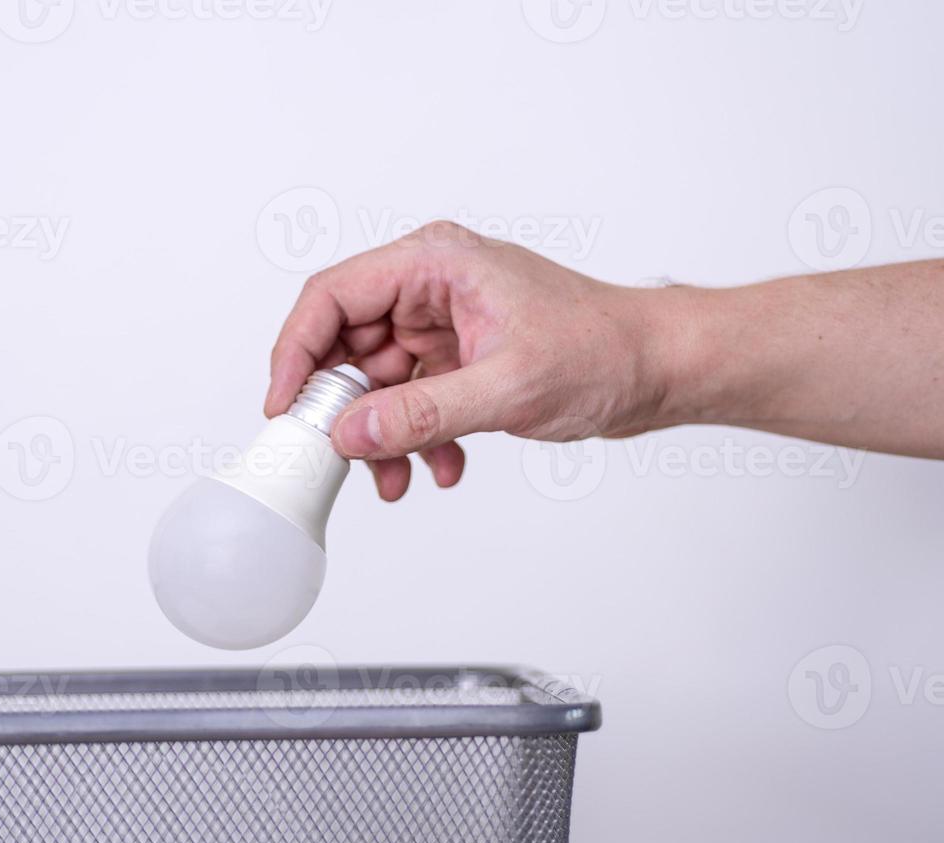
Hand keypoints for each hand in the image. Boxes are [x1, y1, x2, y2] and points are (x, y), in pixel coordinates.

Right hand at [265, 222, 695, 499]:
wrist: (659, 370)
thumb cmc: (604, 351)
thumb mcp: (506, 388)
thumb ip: (422, 414)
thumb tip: (352, 434)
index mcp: (436, 263)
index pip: (333, 296)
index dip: (296, 352)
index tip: (284, 407)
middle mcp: (432, 287)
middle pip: (347, 344)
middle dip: (344, 409)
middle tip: (339, 457)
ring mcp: (444, 324)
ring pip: (377, 381)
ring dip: (383, 434)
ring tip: (398, 478)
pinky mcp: (459, 357)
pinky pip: (411, 399)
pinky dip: (417, 436)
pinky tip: (443, 466)